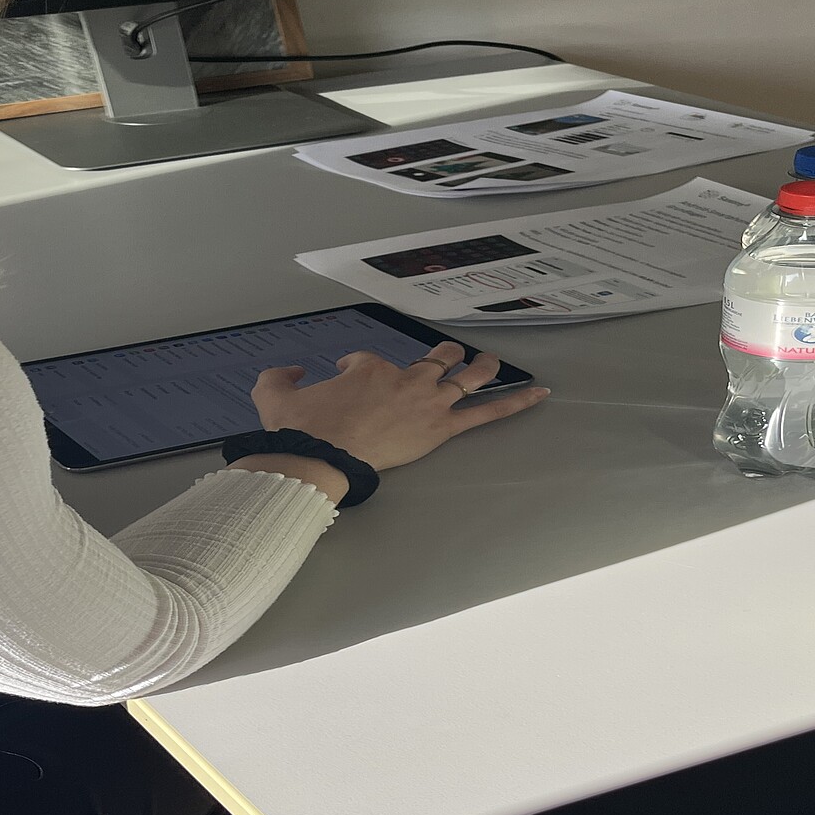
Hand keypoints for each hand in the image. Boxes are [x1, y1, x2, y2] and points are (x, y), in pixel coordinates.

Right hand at [249, 341, 548, 471]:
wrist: (319, 457)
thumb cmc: (299, 429)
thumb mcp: (273, 395)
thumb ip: (279, 377)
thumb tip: (293, 371)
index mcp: (369, 368)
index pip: (371, 361)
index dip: (360, 369)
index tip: (347, 377)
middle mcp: (405, 378)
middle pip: (432, 360)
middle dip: (438, 356)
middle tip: (442, 357)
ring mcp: (427, 402)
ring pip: (464, 377)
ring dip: (480, 369)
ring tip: (491, 363)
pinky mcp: (441, 429)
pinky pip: (486, 413)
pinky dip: (515, 402)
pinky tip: (541, 394)